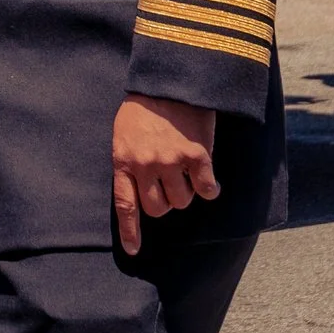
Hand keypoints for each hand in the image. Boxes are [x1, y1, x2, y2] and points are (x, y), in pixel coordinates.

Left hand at [111, 92, 219, 253]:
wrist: (171, 81)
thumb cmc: (144, 106)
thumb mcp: (123, 132)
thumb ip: (129, 160)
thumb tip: (137, 188)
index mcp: (124, 160)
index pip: (125, 205)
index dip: (130, 231)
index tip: (133, 251)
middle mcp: (146, 165)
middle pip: (159, 209)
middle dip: (165, 203)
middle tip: (170, 187)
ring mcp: (171, 162)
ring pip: (183, 201)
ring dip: (186, 193)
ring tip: (186, 175)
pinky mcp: (196, 156)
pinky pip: (206, 190)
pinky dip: (209, 189)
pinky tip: (209, 181)